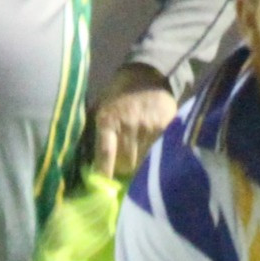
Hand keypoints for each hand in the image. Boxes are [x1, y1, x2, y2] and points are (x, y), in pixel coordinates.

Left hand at [92, 63, 176, 177]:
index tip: (103, 187)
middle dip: (124, 169)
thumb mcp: (102, 108)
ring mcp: (148, 127)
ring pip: (144, 163)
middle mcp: (127, 125)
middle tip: (126, 165)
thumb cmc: (120, 94)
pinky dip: (158, 157)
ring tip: (142, 157)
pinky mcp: (166, 127)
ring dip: (141, 165)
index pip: (105, 154)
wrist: (147, 74)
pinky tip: (156, 153)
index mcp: (107, 120)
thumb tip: (93, 166)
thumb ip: (100, 133)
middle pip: (126, 164)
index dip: (104, 173)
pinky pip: (160, 152)